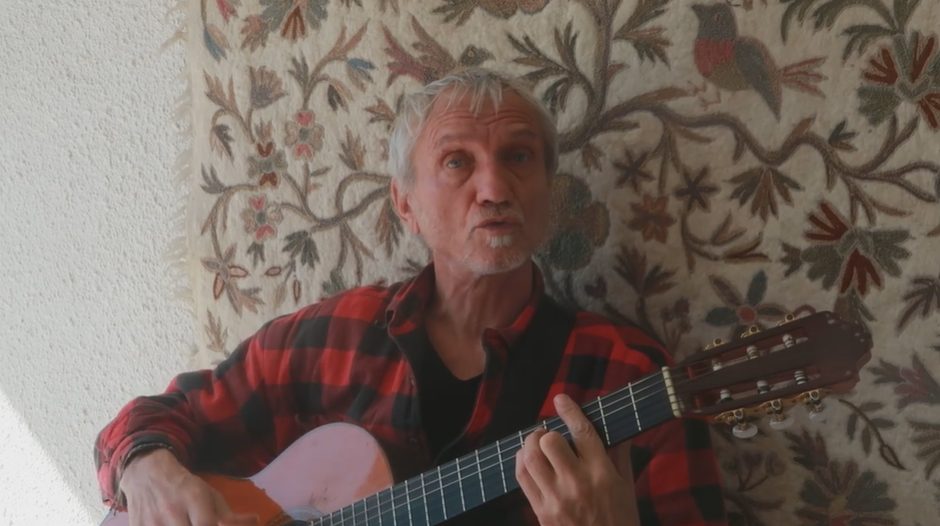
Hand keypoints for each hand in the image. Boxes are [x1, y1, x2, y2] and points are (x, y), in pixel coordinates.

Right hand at [119, 448, 258, 525]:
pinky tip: (171, 525)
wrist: (146, 474)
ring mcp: (151, 522)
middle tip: (201, 524)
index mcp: (193, 498)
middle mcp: (172, 511)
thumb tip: (255, 520)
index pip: (207, 524)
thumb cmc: (184, 486)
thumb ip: (229, 514)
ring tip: (188, 523)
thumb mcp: (209, 494)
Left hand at [515, 394, 639, 525]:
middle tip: (550, 433)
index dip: (569, 411)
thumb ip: (619, 455)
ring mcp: (556, 499)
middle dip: (547, 432)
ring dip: (530, 444)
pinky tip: (528, 460)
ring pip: (530, 457)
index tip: (561, 399)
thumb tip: (618, 428)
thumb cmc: (621, 521)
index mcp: (602, 474)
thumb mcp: (627, 487)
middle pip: (550, 441)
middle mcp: (577, 483)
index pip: (582, 432)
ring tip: (536, 444)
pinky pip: (522, 477)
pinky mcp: (542, 512)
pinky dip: (521, 462)